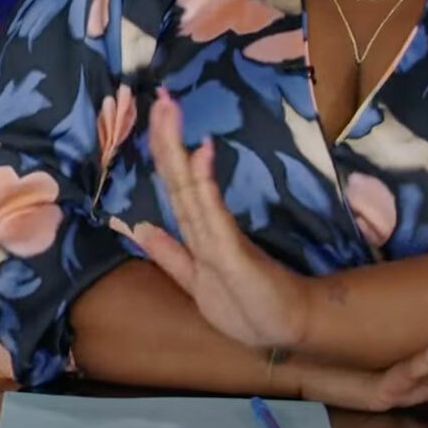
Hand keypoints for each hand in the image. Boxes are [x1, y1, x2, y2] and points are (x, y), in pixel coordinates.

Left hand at [110, 87, 309, 352]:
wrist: (287, 329)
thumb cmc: (247, 307)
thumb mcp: (196, 282)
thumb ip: (171, 256)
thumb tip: (140, 228)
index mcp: (197, 232)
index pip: (175, 186)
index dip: (163, 152)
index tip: (155, 116)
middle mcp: (207, 227)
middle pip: (180, 178)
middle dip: (167, 138)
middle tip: (162, 97)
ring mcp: (220, 236)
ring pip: (191, 188)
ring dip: (179, 150)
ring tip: (171, 112)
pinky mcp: (233, 252)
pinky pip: (212, 216)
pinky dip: (204, 185)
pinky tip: (201, 155)